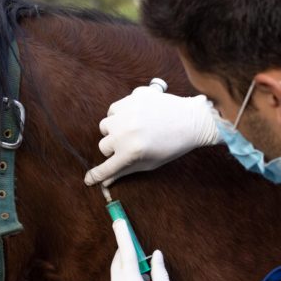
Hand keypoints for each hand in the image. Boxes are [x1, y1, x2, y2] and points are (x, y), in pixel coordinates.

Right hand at [84, 87, 220, 186]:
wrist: (192, 120)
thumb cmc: (172, 146)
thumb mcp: (149, 163)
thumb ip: (125, 171)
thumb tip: (105, 183)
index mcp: (131, 152)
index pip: (106, 167)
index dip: (96, 175)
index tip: (89, 180)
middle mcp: (126, 132)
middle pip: (103, 146)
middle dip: (113, 149)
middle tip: (129, 147)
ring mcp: (128, 113)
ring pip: (105, 126)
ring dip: (114, 131)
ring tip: (131, 131)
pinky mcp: (133, 98)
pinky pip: (114, 109)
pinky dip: (120, 115)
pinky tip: (134, 118)